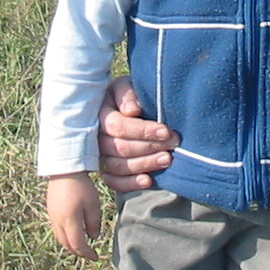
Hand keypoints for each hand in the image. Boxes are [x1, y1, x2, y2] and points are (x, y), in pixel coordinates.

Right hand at [46, 173, 102, 259]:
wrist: (64, 170)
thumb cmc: (82, 186)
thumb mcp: (93, 204)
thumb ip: (94, 223)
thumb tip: (93, 237)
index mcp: (70, 221)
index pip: (78, 245)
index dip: (87, 253)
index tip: (95, 257)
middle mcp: (58, 222)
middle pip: (67, 244)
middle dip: (78, 251)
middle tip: (88, 253)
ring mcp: (52, 217)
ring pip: (60, 238)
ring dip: (70, 245)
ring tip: (81, 245)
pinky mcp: (50, 211)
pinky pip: (56, 230)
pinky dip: (64, 236)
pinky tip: (72, 232)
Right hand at [98, 76, 178, 191]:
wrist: (126, 107)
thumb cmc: (128, 96)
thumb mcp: (127, 86)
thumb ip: (127, 94)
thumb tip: (132, 110)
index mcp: (100, 114)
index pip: (118, 126)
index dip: (143, 130)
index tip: (165, 131)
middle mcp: (96, 137)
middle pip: (120, 148)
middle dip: (149, 147)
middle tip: (173, 144)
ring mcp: (100, 156)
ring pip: (118, 166)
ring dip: (145, 165)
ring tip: (167, 159)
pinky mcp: (107, 170)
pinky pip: (114, 181)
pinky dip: (130, 184)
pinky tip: (149, 180)